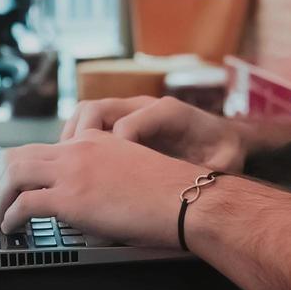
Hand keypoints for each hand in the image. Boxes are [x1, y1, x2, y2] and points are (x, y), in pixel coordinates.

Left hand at [0, 130, 209, 246]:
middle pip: (18, 155)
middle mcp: (77, 149)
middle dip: (1, 181)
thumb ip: (105, 171)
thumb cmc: (172, 193)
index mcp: (94, 139)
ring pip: (13, 174)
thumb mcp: (131, 167)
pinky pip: (24, 204)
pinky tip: (12, 228)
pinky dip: (10, 216)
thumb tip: (89, 195)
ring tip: (0, 217)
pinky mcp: (70, 197)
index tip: (19, 185)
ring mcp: (71, 171)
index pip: (45, 146)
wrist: (188, 200)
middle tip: (0, 202)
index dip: (25, 167)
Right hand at [59, 96, 246, 172]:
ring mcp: (130, 110)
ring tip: (65, 164)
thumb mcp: (224, 163)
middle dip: (80, 137)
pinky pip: (90, 122)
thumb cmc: (222, 151)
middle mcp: (145, 106)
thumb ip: (208, 170)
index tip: (108, 172)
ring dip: (72, 136)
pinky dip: (77, 140)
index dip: (113, 147)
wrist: (225, 137)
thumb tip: (191, 183)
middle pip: (98, 109)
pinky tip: (76, 164)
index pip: (127, 125)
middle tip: (71, 166)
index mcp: (170, 113)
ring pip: (88, 112)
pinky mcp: (122, 120)